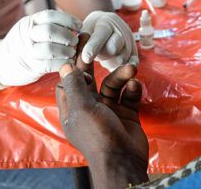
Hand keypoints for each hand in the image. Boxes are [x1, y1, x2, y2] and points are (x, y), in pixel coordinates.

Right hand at [0, 9, 81, 88]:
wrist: (2, 63)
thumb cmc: (24, 44)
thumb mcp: (31, 29)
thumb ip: (48, 25)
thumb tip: (75, 26)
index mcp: (29, 22)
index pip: (50, 15)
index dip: (68, 20)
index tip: (79, 26)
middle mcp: (27, 34)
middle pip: (51, 31)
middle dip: (67, 36)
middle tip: (75, 41)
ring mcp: (27, 51)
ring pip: (51, 48)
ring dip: (66, 51)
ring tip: (72, 52)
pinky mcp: (32, 67)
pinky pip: (51, 64)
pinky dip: (63, 63)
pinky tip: (68, 62)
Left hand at [56, 59, 148, 187]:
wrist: (124, 160)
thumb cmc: (98, 135)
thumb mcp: (81, 108)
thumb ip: (74, 86)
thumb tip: (65, 65)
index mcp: (72, 109)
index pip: (68, 82)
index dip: (72, 66)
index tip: (78, 48)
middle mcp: (89, 109)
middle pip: (89, 80)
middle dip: (93, 63)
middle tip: (96, 40)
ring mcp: (108, 111)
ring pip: (112, 86)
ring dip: (121, 76)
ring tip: (131, 68)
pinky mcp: (126, 114)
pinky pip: (128, 96)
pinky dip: (132, 89)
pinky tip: (135, 85)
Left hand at [80, 11, 138, 70]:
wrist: (105, 25)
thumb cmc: (91, 32)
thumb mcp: (83, 32)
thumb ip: (79, 44)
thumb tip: (71, 61)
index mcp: (106, 23)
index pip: (101, 34)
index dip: (93, 46)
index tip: (85, 58)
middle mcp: (121, 30)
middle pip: (115, 48)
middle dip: (104, 55)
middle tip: (94, 57)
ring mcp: (130, 41)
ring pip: (122, 58)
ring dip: (111, 63)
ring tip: (104, 59)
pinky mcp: (135, 52)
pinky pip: (132, 64)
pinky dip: (124, 68)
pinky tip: (116, 68)